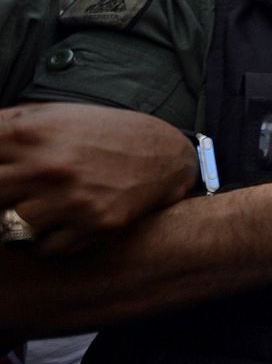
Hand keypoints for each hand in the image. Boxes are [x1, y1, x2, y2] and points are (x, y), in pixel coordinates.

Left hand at [0, 103, 195, 254]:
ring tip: (24, 216)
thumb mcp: (52, 114)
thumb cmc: (100, 133)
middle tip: (10, 198)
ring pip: (8, 229)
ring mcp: (70, 198)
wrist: (162, 153)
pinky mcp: (94, 225)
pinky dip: (40, 244)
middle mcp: (48, 167)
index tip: (2, 178)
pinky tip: (50, 228)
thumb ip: (7, 125)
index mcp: (30, 133)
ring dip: (11, 225)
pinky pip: (42, 249)